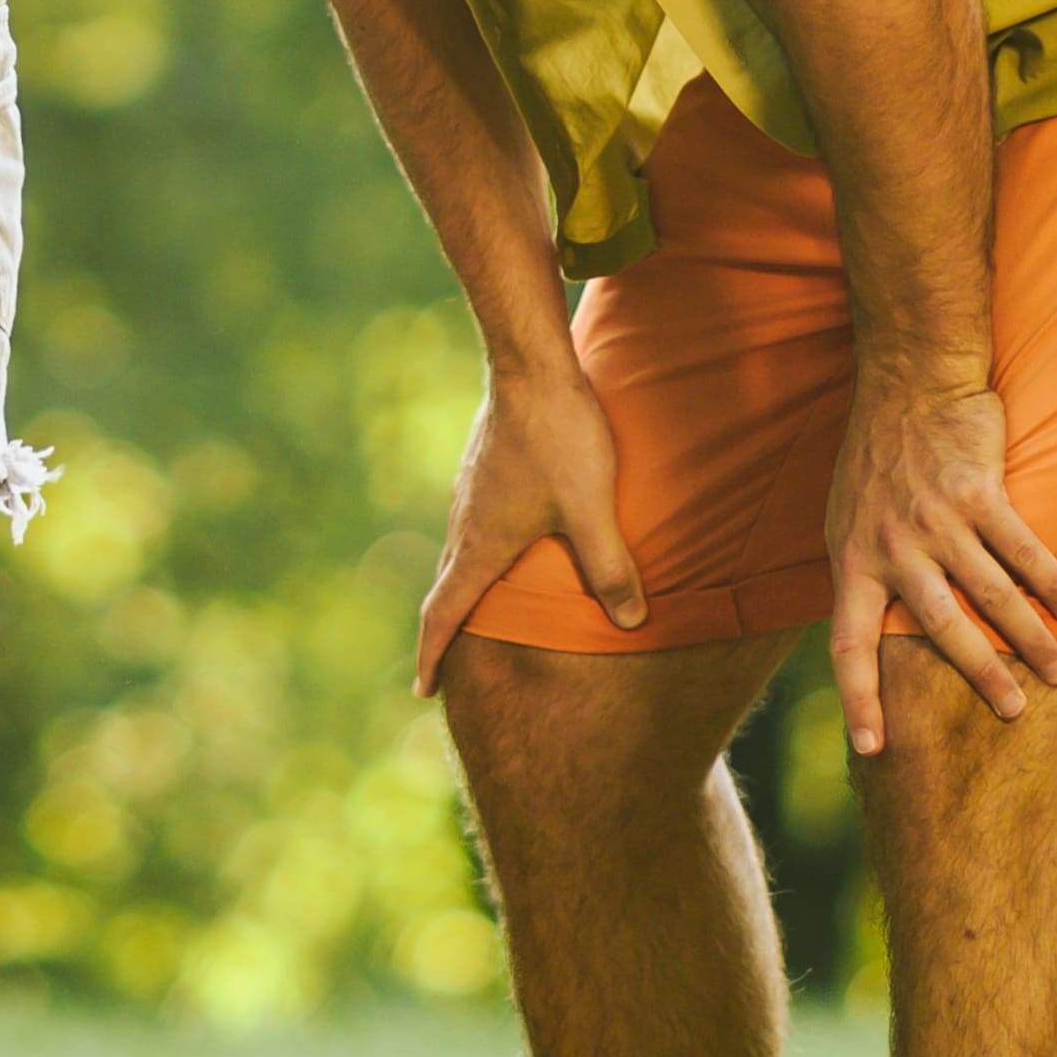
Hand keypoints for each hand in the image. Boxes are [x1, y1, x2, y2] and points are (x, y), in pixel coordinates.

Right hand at [413, 360, 643, 694]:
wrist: (532, 365)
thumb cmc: (559, 439)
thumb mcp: (591, 509)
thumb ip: (610, 568)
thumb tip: (632, 623)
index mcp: (482, 544)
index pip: (444, 613)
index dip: (433, 658)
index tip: (424, 692)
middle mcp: (466, 521)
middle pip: (449, 587)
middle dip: (449, 629)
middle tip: (453, 662)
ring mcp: (471, 490)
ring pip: (462, 551)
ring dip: (468, 585)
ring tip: (487, 606)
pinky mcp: (484, 466)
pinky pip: (476, 522)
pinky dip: (483, 549)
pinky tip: (512, 539)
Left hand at [816, 365, 1056, 750]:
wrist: (908, 382)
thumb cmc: (876, 458)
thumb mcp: (846, 520)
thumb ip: (863, 574)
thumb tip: (872, 635)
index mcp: (854, 561)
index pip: (848, 646)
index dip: (859, 700)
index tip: (874, 750)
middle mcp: (894, 547)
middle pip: (941, 629)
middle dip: (980, 676)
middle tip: (1013, 712)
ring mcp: (937, 520)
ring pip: (991, 595)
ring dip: (1029, 638)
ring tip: (1054, 672)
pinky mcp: (978, 493)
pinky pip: (1022, 549)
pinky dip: (1050, 582)